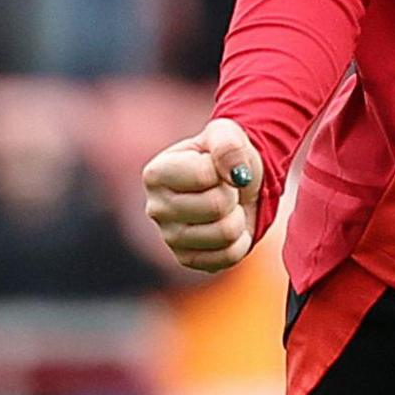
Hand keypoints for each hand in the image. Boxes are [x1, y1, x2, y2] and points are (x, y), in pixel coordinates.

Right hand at [142, 117, 264, 273]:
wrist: (234, 186)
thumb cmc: (224, 157)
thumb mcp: (227, 134)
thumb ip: (228, 144)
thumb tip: (235, 175)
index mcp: (155, 173)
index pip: (205, 175)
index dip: (223, 169)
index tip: (217, 169)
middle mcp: (155, 208)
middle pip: (216, 206)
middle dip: (232, 195)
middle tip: (224, 189)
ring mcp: (169, 238)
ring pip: (225, 233)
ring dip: (237, 218)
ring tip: (226, 208)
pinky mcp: (188, 259)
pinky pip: (228, 256)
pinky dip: (239, 241)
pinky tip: (227, 227)